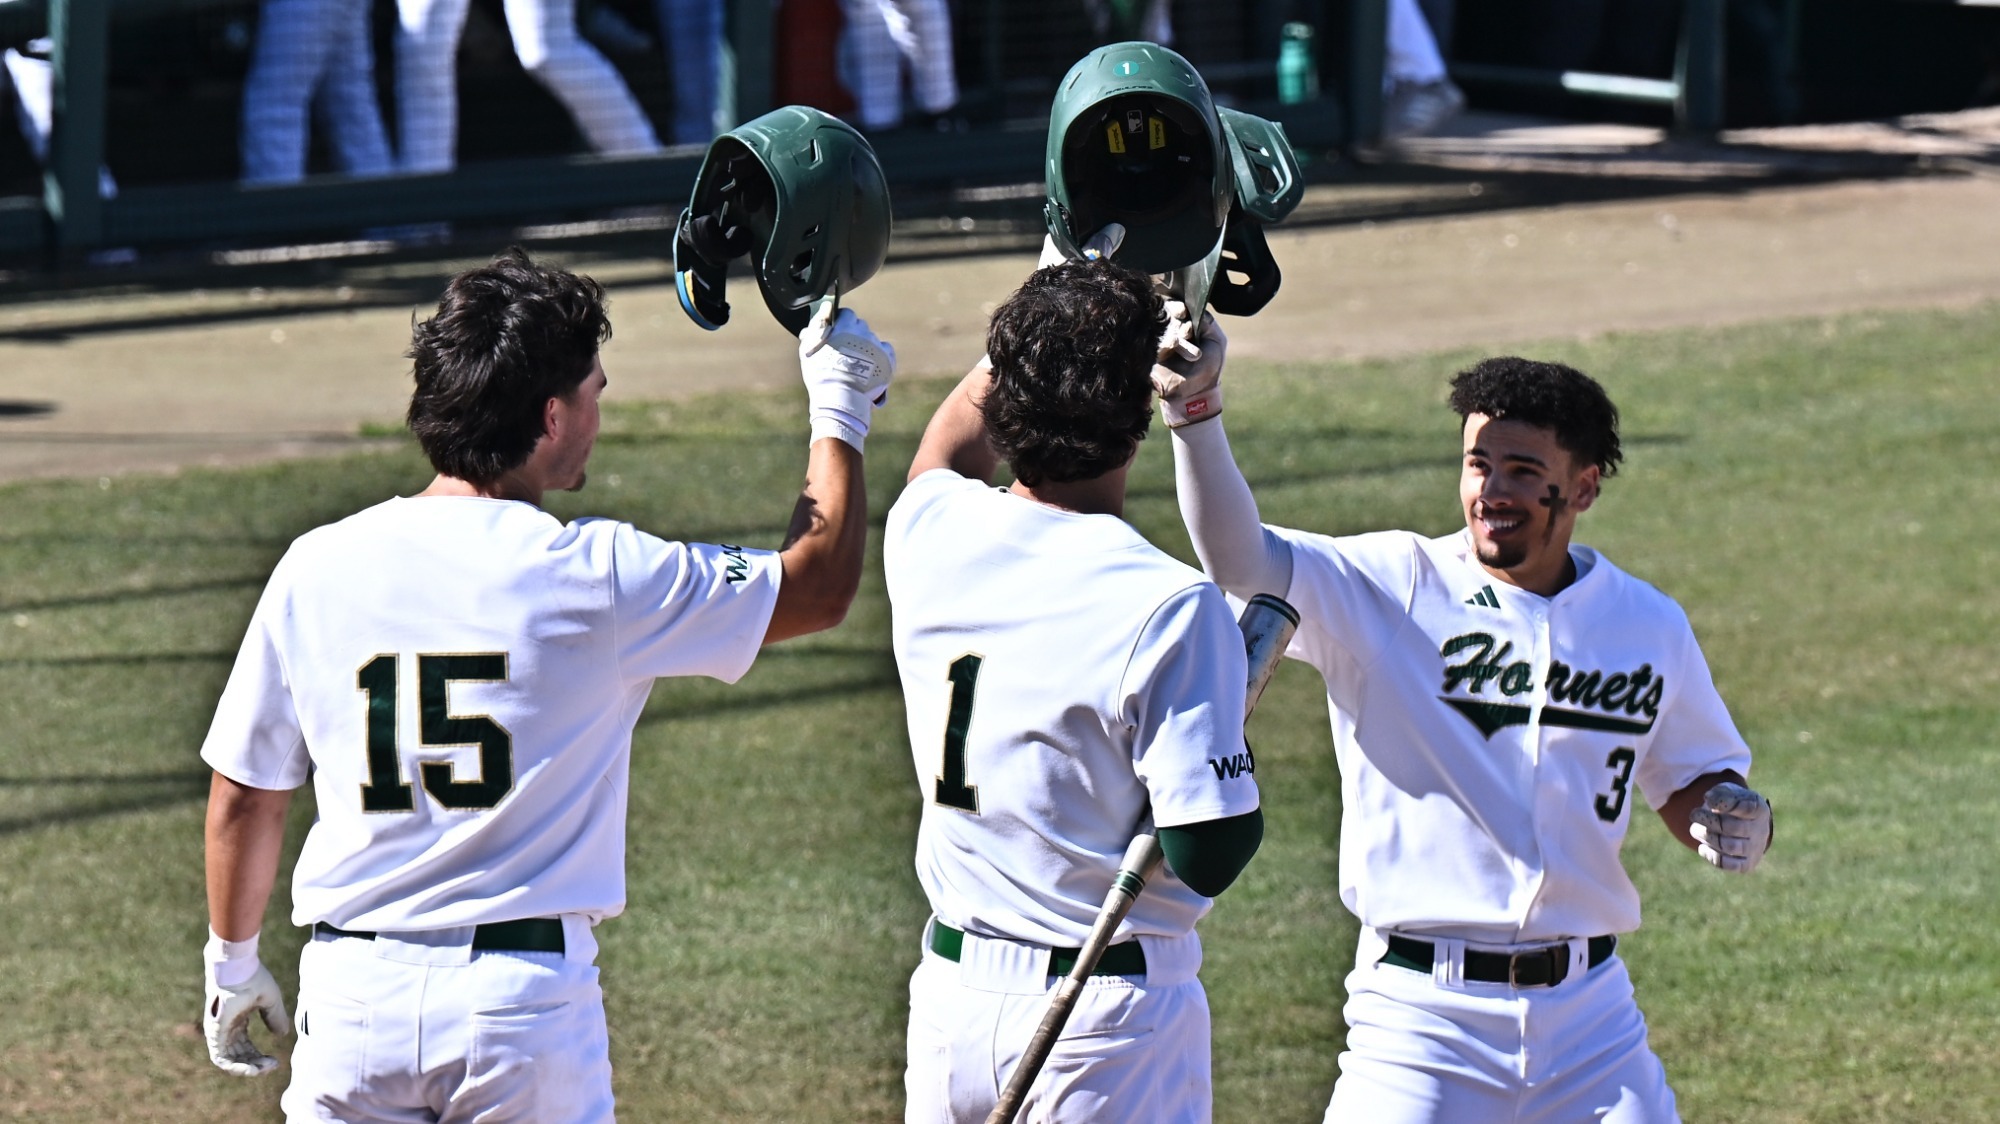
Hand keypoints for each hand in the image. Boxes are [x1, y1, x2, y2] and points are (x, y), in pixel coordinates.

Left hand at [204, 961, 291, 1075]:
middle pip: (238, 1055)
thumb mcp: (270, 1000)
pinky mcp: (215, 1032)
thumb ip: (275, 1017)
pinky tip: (251, 1069)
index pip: (245, 1046)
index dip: (259, 1057)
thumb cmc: (252, 977)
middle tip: (271, 1066)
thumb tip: (282, 1034)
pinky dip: (235, 1067)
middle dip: (255, 1064)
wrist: (238, 966)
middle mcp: (225, 1028)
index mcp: (236, 1020)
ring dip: (246, 1068)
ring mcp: (218, 1031)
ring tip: (262, 1070)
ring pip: (229, 1060)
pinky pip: (220, 1057)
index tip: (276, 1061)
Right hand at [799, 307, 896, 452]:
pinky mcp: (888, 359)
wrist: (839, 397)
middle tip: (844, 351)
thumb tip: (824, 308)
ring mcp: (877, 345)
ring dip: (865, 346)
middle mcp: (864, 332)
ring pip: (871, 340)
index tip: (836, 333)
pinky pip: (885, 350)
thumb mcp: (809, 347)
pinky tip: (870, 365)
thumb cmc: (820, 372)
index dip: (841, 322)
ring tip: (855, 364)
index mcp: (846, 325)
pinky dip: (879, 355)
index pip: (847, 314)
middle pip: (860, 326)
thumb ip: (817, 324)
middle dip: (853, 334)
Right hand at [1152, 306, 1227, 427]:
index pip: (1179, 307)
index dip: (1180, 306)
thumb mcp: (1217, 340)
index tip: (1184, 309)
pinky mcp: (1151, 355)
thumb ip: (1208, 322)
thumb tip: (1195, 307)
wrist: (1197, 393)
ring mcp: (1160, 342)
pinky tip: (1173, 344)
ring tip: (1186, 334)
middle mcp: (1171, 331)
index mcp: (1186, 326)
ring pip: (1162, 326)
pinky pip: (1155, 343)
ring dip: (1174, 327)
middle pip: (1167, 312)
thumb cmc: (1210, 367)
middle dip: (1175, 311)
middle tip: (1182, 315)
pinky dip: (1165, 342)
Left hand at [1689, 782, 1771, 872]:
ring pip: (1728, 846)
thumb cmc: (1734, 805)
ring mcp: (1753, 849)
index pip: (1744, 808)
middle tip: (1694, 814)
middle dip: (1708, 820)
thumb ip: (1720, 793)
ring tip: (1695, 829)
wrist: (1746, 826)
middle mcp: (1760, 831)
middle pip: (1732, 828)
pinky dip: (1711, 855)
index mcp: (1759, 810)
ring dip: (1706, 836)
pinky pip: (1727, 864)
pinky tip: (1703, 846)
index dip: (1722, 803)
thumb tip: (1710, 800)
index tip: (1707, 799)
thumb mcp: (1729, 792)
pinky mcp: (1745, 864)